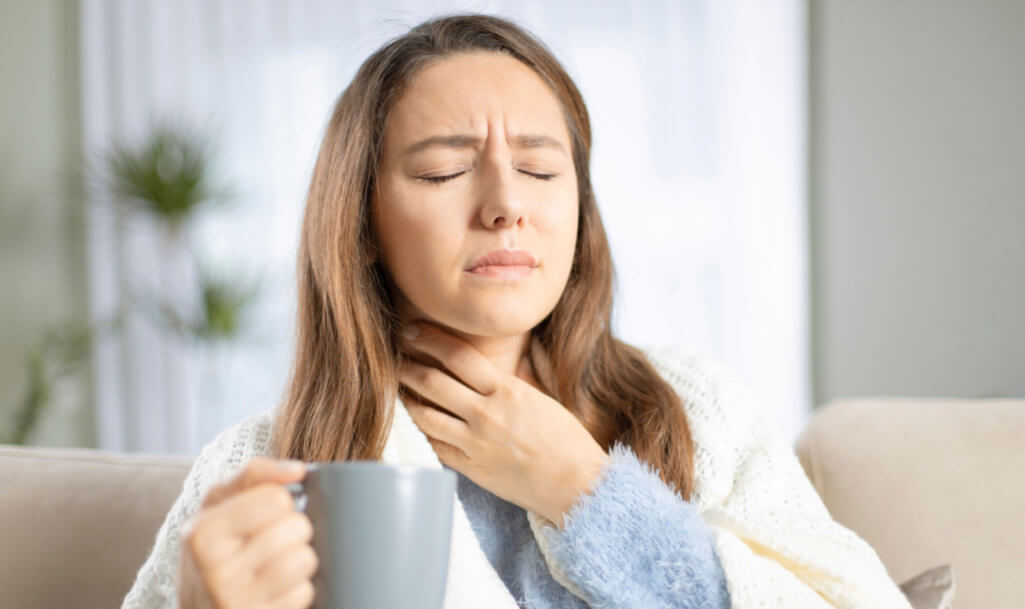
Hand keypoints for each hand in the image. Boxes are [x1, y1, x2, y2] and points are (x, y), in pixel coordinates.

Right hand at [177, 458, 316, 608]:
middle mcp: (214, 569)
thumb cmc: (216, 550)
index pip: (276, 498)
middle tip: (273, 542)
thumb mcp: (217, 508)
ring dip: (300, 560)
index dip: (281, 502)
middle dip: (294, 530)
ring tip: (276, 565)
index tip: (266, 514)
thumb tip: (299, 470)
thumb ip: (253, 476)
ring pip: (305, 559)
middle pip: (296, 526)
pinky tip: (275, 592)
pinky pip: (304, 592)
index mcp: (202, 532)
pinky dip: (297, 590)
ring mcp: (235, 600)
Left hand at [397, 321, 609, 528]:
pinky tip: (413, 419)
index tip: (412, 330)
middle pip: (433, 382)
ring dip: (405, 397)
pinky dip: (419, 429)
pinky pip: (433, 445)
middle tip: (393, 354)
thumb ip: (514, 378)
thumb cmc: (565, 439)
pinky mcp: (470, 468)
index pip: (458, 356)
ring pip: (425, 414)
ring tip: (396, 387)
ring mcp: (475, 444)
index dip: (430, 339)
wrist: (575, 484)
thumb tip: (497, 359)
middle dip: (407, 365)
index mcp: (507, 390)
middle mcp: (487, 414)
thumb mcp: (541, 397)